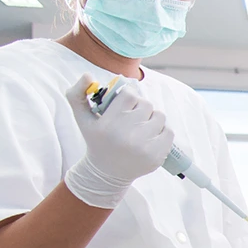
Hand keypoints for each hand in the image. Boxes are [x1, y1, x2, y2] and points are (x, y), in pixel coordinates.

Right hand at [63, 73, 175, 208]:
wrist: (107, 173)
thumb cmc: (96, 140)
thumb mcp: (81, 118)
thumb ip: (77, 94)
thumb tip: (88, 75)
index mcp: (108, 124)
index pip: (130, 95)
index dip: (128, 97)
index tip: (124, 104)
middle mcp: (126, 135)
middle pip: (146, 103)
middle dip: (139, 108)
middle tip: (131, 117)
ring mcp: (144, 146)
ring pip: (159, 115)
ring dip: (152, 118)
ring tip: (140, 127)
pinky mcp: (157, 155)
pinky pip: (169, 131)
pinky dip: (161, 131)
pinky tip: (149, 136)